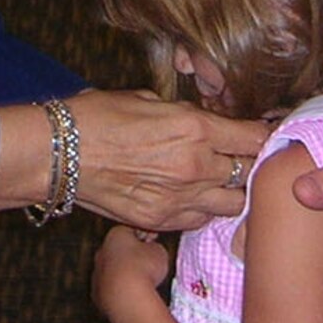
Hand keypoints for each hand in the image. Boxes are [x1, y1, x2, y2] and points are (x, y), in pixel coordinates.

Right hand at [69, 89, 267, 232]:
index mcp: (195, 128)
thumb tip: (206, 125)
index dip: (264, 135)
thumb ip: (186, 116)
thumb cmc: (97, 117)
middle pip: (250, 173)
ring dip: (232, 191)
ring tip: (222, 181)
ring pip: (233, 204)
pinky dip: (205, 209)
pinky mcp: (162, 221)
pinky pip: (201, 219)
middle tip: (247, 158)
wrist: (58, 152)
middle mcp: (196, 167)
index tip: (264, 134)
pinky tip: (194, 196)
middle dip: (252, 165)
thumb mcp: (149, 100)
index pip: (255, 138)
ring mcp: (180, 199)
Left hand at [92, 224, 170, 319]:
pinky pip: (110, 288)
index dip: (144, 235)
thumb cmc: (144, 271)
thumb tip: (152, 251)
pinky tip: (131, 295)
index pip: (131, 230)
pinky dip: (119, 290)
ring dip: (124, 273)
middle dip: (131, 255)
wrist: (128, 299)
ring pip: (112, 270)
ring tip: (142, 283)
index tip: (153, 242)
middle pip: (118, 249)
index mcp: (116, 235)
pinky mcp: (97, 294)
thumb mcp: (159, 251)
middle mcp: (102, 251)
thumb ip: (154, 247)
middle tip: (147, 263)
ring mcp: (97, 273)